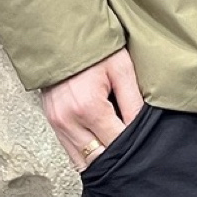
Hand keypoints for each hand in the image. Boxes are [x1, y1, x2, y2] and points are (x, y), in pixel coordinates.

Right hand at [39, 46, 144, 171]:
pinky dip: (86, 152)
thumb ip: (133, 102)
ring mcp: (57, 124)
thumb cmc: (94, 48)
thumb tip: (142, 129)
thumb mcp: (121, 68)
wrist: (61, 34)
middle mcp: (69, 120)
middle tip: (134, 150)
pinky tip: (100, 143)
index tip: (144, 142)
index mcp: (89, 107)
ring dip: (100, 158)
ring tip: (117, 148)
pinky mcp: (52, 122)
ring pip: (81, 161)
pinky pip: (70, 150)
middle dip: (117, 158)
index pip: (116, 144)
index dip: (133, 146)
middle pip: (97, 159)